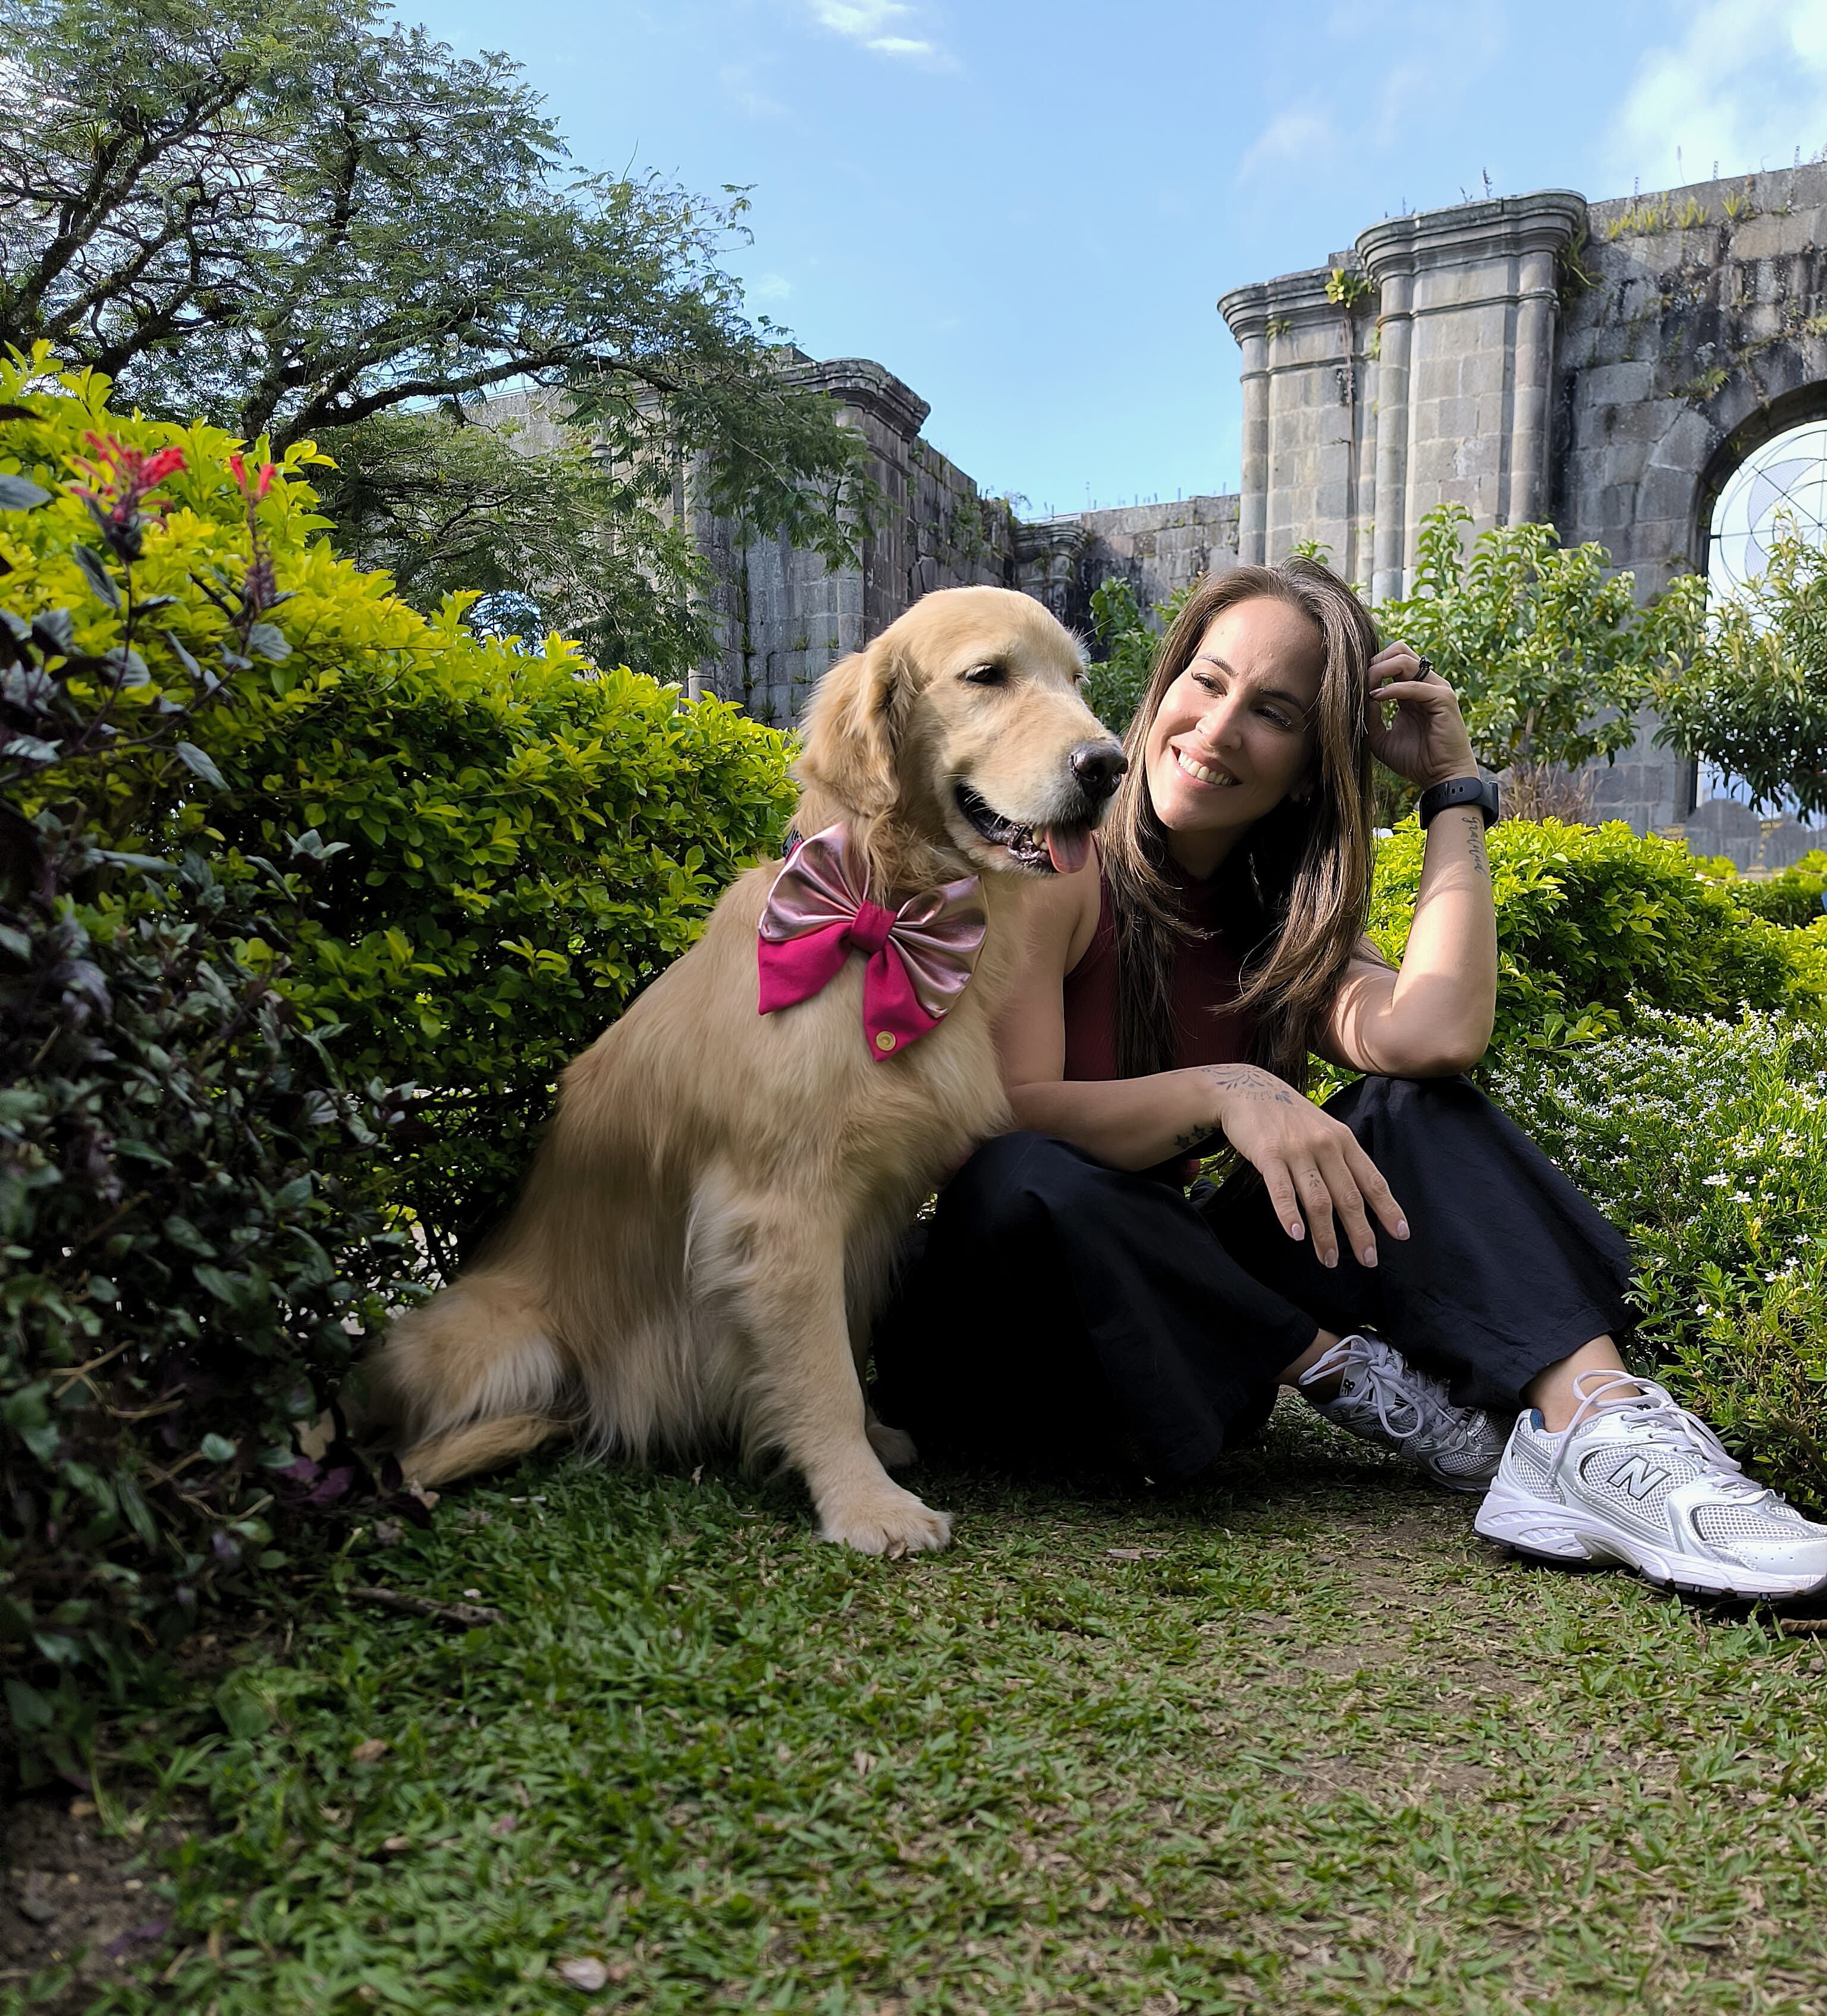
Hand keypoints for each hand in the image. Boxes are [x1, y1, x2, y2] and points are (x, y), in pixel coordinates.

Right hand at [1201, 1065, 1408, 1267]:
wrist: (1249, 1090)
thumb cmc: (1289, 1117)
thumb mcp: (1325, 1130)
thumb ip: (1342, 1160)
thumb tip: (1360, 1198)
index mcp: (1344, 1141)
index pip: (1373, 1180)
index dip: (1388, 1209)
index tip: (1401, 1235)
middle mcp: (1326, 1145)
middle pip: (1349, 1197)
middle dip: (1360, 1232)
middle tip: (1368, 1260)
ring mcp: (1297, 1150)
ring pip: (1318, 1200)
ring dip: (1325, 1235)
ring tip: (1329, 1260)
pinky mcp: (1269, 1154)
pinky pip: (1282, 1190)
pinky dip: (1290, 1215)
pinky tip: (1296, 1236)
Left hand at [1364, 642, 1477, 789]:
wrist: (1440, 777)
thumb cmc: (1414, 760)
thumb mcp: (1380, 739)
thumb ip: (1370, 718)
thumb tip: (1361, 697)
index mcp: (1411, 690)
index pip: (1391, 661)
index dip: (1370, 667)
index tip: (1353, 684)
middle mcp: (1424, 685)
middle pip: (1399, 650)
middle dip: (1375, 661)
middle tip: (1360, 680)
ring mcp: (1436, 689)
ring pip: (1406, 660)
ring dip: (1380, 670)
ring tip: (1366, 688)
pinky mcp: (1443, 699)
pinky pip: (1415, 684)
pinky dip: (1393, 688)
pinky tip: (1376, 698)